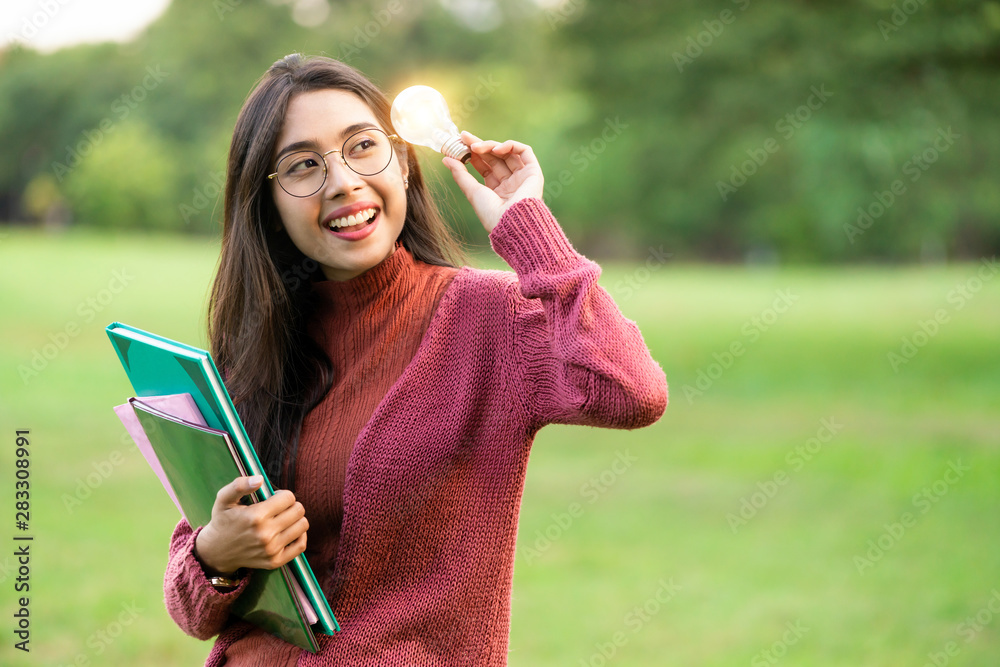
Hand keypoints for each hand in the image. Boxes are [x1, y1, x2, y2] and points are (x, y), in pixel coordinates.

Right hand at [193, 475, 307, 576]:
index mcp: (256, 516)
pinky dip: (300, 535)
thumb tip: (260, 479)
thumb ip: (239, 485)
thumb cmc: (223, 521)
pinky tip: (289, 530)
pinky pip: (301, 545)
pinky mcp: (275, 561)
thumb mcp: (224, 499)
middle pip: (298, 510)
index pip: (289, 498)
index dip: (282, 495)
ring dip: (296, 519)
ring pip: (302, 525)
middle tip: (279, 508)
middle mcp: (266, 534)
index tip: (273, 498)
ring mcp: (272, 550)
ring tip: (283, 518)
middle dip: (291, 505)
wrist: (216, 552)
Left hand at [443, 131, 543, 233]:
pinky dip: (511, 146)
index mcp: (497, 191)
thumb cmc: (492, 214)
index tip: (459, 144)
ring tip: (476, 147)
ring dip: (491, 146)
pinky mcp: (533, 172)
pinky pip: (524, 152)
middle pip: (494, 158)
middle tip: (464, 137)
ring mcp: (522, 177)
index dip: (473, 154)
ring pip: (507, 153)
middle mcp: (510, 183)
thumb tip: (446, 159)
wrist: (512, 223)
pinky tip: (497, 149)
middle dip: (479, 146)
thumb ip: (460, 174)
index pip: (485, 166)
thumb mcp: (472, 192)